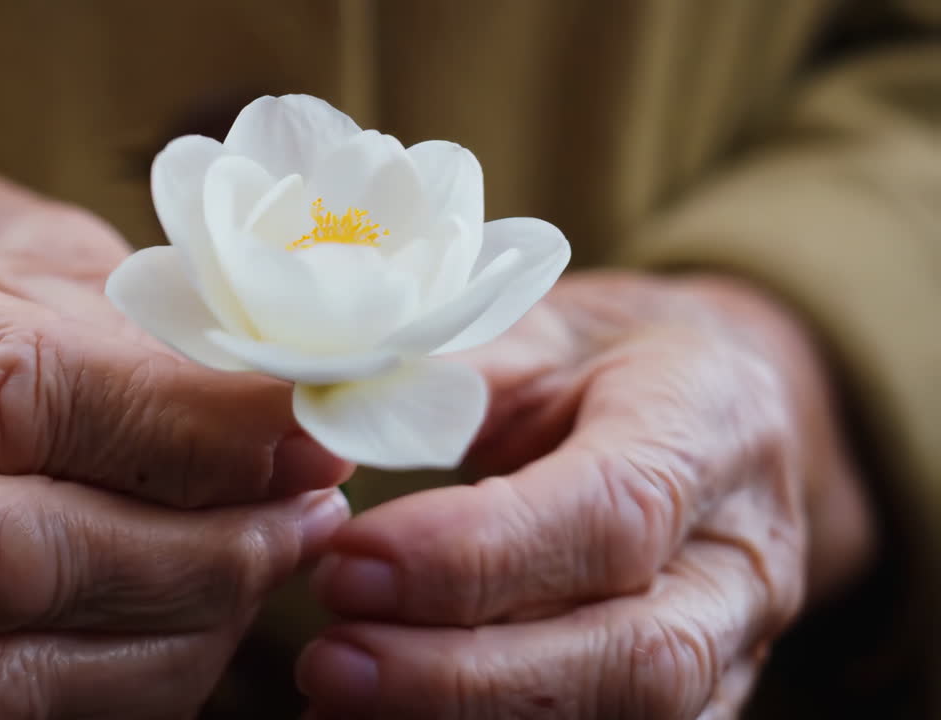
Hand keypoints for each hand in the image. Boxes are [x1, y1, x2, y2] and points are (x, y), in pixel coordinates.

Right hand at [0, 161, 351, 718]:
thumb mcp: (43, 249)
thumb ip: (146, 337)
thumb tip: (289, 432)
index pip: (18, 396)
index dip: (188, 426)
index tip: (306, 422)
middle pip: (9, 556)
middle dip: (201, 550)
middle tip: (312, 510)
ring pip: (4, 673)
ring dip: (182, 630)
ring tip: (276, 558)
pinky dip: (131, 683)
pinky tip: (206, 618)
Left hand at [299, 272, 874, 718]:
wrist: (723, 409)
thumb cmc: (616, 359)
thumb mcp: (543, 327)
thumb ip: (454, 371)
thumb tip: (334, 416)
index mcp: (709, 427)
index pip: (612, 514)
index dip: (476, 555)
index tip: (351, 563)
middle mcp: (742, 556)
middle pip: (631, 653)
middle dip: (465, 676)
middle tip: (330, 658)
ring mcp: (736, 642)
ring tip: (341, 699)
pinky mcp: (708, 697)